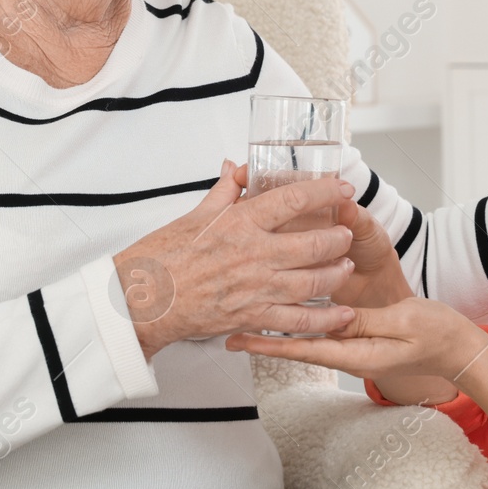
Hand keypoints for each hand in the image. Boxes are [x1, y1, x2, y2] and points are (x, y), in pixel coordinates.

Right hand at [115, 161, 356, 357]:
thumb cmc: (161, 257)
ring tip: (346, 267)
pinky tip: (342, 315)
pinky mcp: (252, 317)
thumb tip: (236, 168)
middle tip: (346, 233)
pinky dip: (325, 319)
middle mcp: (253, 254)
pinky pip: (298, 320)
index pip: (293, 199)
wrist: (141, 300)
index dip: (324, 192)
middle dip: (338, 237)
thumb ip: (224, 192)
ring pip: (313, 282)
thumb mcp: (194, 216)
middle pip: (313, 243)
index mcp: (240, 223)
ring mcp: (256, 288)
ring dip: (336, 274)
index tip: (342, 188)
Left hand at [225, 297, 484, 384]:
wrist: (460, 350)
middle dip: (264, 337)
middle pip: (299, 345)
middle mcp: (351, 354)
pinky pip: (327, 331)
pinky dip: (304, 320)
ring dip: (280, 326)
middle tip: (228, 328)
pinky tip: (292, 309)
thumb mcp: (404, 323)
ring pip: (310, 337)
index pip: (305, 349)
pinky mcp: (362, 339)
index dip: (270, 343)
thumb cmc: (438, 335)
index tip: (239, 339)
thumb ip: (368, 320)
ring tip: (249, 315)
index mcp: (358, 354)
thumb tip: (335, 317)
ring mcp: (356, 348)